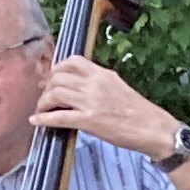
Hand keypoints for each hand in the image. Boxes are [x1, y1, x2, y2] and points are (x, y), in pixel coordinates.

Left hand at [29, 55, 181, 162]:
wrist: (152, 128)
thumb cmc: (138, 111)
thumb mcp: (118, 87)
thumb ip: (98, 83)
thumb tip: (78, 85)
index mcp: (102, 74)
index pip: (72, 61)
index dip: (56, 69)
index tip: (51, 79)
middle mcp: (95, 84)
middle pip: (58, 77)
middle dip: (46, 87)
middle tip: (44, 98)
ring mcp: (90, 101)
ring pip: (54, 94)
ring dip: (43, 103)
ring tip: (42, 110)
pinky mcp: (88, 120)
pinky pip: (58, 116)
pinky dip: (43, 119)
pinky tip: (36, 121)